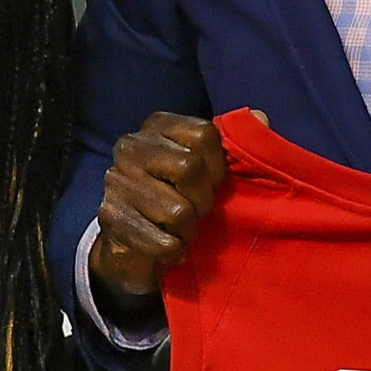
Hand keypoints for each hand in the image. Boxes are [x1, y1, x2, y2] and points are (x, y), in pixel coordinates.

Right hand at [89, 113, 230, 300]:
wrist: (138, 244)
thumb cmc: (183, 196)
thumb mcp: (213, 166)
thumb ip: (238, 141)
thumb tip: (262, 118)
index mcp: (158, 125)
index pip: (204, 134)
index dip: (218, 166)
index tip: (213, 181)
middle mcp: (131, 146)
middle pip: (188, 167)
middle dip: (203, 199)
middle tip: (197, 209)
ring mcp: (115, 181)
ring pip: (177, 210)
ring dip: (188, 229)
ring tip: (180, 228)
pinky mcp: (108, 218)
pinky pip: (161, 242)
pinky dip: (174, 252)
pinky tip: (169, 247)